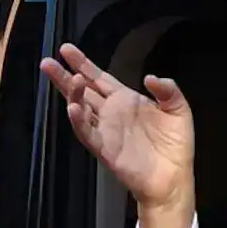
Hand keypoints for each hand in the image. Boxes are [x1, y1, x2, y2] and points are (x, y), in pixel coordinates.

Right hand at [40, 43, 194, 211]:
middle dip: (65, 76)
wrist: (174, 177)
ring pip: (81, 108)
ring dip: (72, 94)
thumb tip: (150, 77)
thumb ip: (168, 90)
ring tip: (68, 79)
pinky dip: (79, 121)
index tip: (66, 49)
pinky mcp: (104, 149)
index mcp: (126, 100)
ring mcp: (106, 131)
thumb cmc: (176, 145)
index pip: (100, 78)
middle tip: (47, 62)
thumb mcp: (179, 110)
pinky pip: (87, 133)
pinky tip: (73, 108)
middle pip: (83, 90)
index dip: (83, 64)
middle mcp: (111, 113)